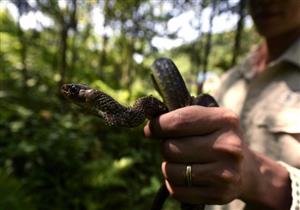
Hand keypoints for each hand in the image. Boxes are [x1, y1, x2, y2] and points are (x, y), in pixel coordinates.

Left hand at [144, 106, 291, 208]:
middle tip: (174, 146)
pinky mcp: (219, 194)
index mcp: (225, 120)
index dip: (157, 126)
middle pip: (171, 148)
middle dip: (165, 146)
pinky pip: (176, 190)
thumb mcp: (208, 119)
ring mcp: (225, 173)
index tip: (150, 130)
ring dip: (168, 166)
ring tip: (181, 162)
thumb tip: (150, 126)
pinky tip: (185, 176)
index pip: (179, 122)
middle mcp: (229, 146)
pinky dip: (173, 183)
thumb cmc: (217, 138)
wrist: (245, 169)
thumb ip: (182, 117)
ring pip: (170, 170)